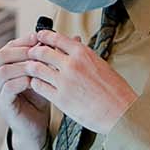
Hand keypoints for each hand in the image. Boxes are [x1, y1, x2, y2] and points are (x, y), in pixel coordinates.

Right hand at [0, 37, 51, 149]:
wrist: (35, 124)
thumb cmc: (37, 97)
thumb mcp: (43, 72)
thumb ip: (52, 54)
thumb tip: (75, 36)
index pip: (8, 46)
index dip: (24, 41)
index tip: (41, 38)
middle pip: (2, 55)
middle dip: (22, 51)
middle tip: (40, 50)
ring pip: (4, 69)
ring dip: (23, 65)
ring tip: (40, 65)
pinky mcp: (0, 102)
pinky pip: (9, 86)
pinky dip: (23, 80)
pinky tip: (36, 81)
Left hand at [20, 31, 138, 133]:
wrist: (121, 112)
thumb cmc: (115, 91)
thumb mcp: (101, 65)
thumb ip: (84, 56)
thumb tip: (73, 47)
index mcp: (83, 53)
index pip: (57, 38)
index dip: (44, 36)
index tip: (39, 37)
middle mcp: (72, 65)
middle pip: (42, 52)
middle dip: (33, 52)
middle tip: (29, 54)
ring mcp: (65, 82)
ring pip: (36, 68)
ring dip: (30, 68)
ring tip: (29, 69)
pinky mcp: (60, 98)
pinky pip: (39, 86)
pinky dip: (34, 83)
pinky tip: (35, 84)